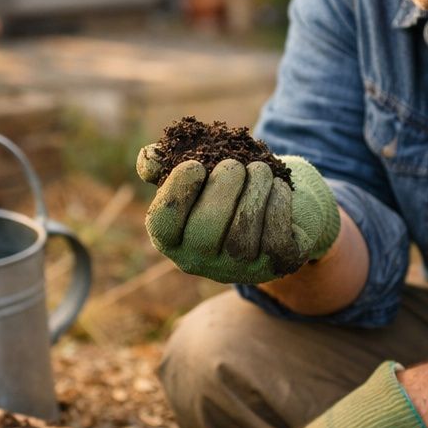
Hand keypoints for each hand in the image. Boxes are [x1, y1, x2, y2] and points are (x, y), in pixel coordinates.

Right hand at [135, 147, 339, 284]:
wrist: (274, 210)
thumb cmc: (225, 189)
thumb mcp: (194, 174)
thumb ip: (165, 164)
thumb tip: (149, 158)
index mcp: (172, 239)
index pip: (162, 224)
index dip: (178, 192)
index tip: (195, 165)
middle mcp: (200, 262)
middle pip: (205, 230)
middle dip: (223, 187)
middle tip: (235, 166)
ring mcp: (238, 269)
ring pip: (243, 234)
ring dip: (255, 190)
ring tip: (260, 170)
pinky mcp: (274, 266)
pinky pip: (275, 238)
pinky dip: (278, 204)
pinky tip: (277, 187)